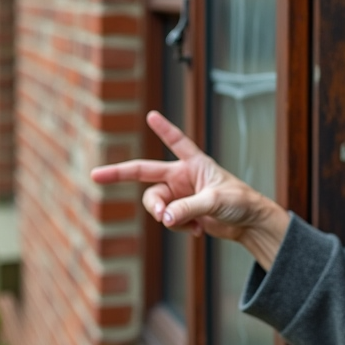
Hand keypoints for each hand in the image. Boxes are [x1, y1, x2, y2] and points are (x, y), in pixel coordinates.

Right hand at [89, 111, 288, 269]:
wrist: (249, 224)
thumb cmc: (240, 202)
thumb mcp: (214, 202)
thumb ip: (187, 208)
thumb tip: (163, 218)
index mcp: (194, 163)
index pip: (176, 141)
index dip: (163, 128)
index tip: (152, 115)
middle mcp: (182, 177)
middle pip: (144, 174)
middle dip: (118, 173)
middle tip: (95, 175)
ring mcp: (179, 196)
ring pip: (156, 205)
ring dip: (166, 216)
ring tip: (189, 224)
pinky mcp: (181, 214)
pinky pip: (167, 221)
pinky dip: (179, 227)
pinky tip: (198, 230)